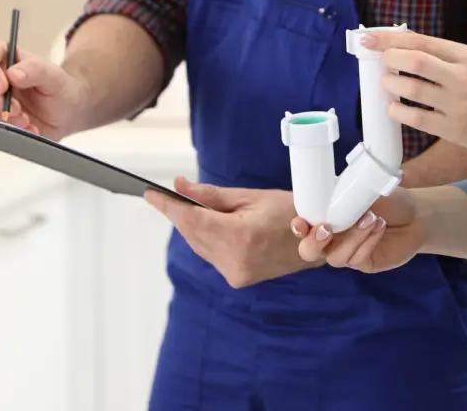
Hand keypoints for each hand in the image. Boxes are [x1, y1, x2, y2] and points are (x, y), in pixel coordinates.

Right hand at [0, 39, 87, 140]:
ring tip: (26, 120)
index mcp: (4, 56)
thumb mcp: (54, 76)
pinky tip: (26, 129)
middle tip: (15, 109)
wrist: (67, 113)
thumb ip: (35, 70)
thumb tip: (13, 73)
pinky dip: (5, 129)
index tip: (3, 87)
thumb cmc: (59, 88)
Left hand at [143, 178, 321, 288]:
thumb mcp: (250, 196)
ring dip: (191, 227)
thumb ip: (211, 196)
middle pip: (192, 234)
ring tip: (189, 207)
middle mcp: (235, 260)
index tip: (150, 194)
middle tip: (166, 195)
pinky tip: (208, 225)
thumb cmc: (290, 211)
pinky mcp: (238, 279)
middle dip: (179, 214)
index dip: (167, 207)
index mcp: (241, 237)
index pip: (191, 220)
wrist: (316, 241)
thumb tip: (180, 187)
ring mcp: (236, 273)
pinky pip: (210, 255)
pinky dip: (205, 239)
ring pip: (199, 245)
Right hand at [294, 189, 425, 273]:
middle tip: (328, 228)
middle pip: (307, 252)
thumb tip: (335, 193)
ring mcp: (346, 252)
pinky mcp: (363, 263)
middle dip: (314, 242)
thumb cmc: (387, 199)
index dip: (297, 226)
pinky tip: (379, 227)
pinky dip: (367, 242)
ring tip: (371, 218)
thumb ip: (347, 194)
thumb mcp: (366, 189)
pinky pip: (357, 259)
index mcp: (324, 216)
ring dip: (351, 238)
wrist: (416, 214)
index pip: (301, 225)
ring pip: (335, 257)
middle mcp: (331, 237)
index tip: (302, 223)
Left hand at [364, 29, 466, 156]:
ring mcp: (458, 104)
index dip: (390, 39)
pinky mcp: (453, 129)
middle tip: (382, 63)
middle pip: (415, 61)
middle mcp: (462, 77)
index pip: (422, 41)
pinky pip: (416, 119)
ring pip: (412, 90)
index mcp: (466, 56)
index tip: (369, 39)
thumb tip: (401, 45)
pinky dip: (398, 111)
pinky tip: (393, 108)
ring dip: (391, 85)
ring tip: (387, 84)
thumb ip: (442, 55)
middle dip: (389, 59)